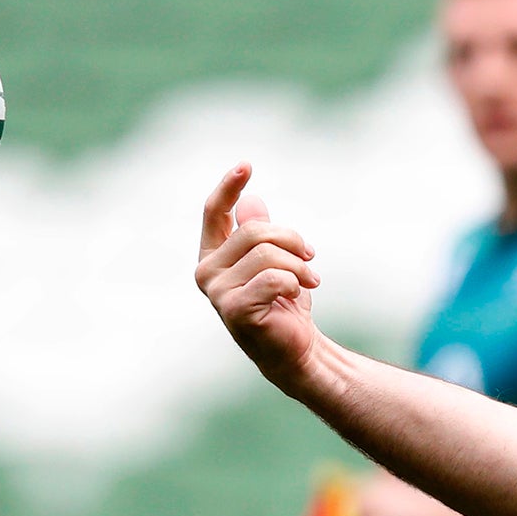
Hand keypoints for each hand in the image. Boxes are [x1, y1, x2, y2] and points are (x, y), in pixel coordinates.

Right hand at [194, 164, 323, 393]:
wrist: (296, 350)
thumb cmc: (283, 304)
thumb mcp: (274, 262)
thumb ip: (258, 233)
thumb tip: (251, 200)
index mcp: (213, 255)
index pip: (214, 212)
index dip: (228, 186)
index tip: (246, 165)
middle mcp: (206, 271)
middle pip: (254, 232)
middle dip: (292, 241)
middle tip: (310, 258)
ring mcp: (217, 292)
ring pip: (268, 254)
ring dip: (300, 266)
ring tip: (310, 281)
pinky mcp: (235, 310)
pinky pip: (274, 278)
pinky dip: (295, 283)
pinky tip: (299, 296)